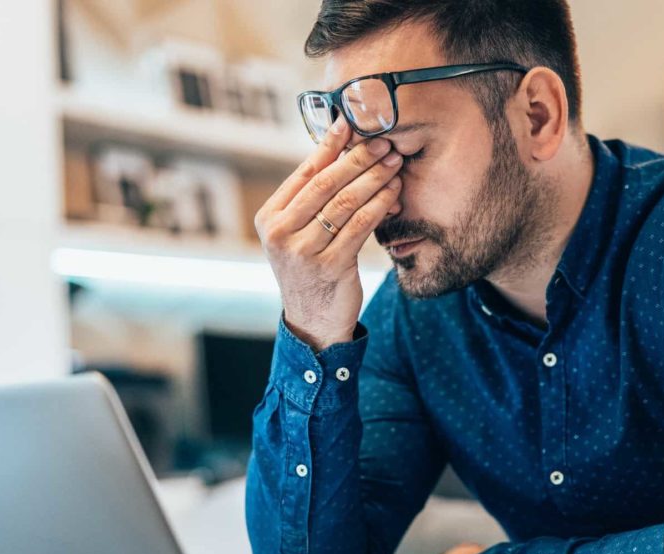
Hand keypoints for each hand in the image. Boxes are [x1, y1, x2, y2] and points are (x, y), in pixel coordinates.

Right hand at [254, 116, 403, 350]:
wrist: (313, 320)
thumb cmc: (311, 268)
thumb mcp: (300, 233)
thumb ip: (312, 199)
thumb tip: (340, 149)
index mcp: (269, 217)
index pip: (304, 172)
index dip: (329, 145)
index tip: (351, 122)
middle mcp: (280, 232)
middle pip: (326, 184)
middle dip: (358, 158)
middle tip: (383, 140)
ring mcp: (303, 250)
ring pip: (345, 202)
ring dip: (374, 178)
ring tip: (394, 162)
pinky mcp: (329, 265)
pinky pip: (360, 225)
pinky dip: (380, 205)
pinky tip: (394, 193)